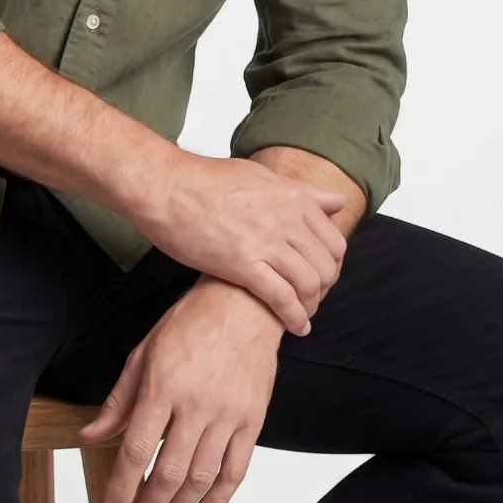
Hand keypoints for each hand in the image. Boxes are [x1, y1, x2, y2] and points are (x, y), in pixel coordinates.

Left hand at [77, 276, 282, 502]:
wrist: (244, 303)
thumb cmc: (191, 322)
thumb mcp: (145, 353)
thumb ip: (119, 400)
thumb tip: (92, 434)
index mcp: (163, 385)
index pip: (137, 449)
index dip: (122, 486)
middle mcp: (195, 404)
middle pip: (168, 473)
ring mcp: (227, 414)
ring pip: (201, 478)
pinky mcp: (252, 419)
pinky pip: (236, 470)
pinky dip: (219, 499)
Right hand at [127, 151, 347, 335]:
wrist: (166, 187)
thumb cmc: (205, 180)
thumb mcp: (259, 175)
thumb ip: (300, 192)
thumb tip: (335, 202)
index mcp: (292, 196)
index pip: (334, 241)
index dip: (332, 265)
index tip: (321, 275)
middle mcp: (286, 218)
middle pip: (326, 266)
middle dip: (323, 288)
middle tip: (311, 298)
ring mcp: (266, 241)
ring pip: (309, 284)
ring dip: (310, 305)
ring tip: (302, 314)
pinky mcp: (243, 264)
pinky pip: (282, 298)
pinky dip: (293, 317)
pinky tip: (294, 326)